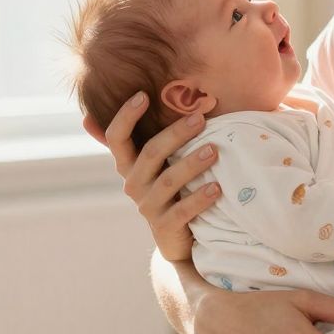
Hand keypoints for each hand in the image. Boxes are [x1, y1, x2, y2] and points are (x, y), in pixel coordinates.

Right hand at [82, 93, 220, 261]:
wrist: (178, 238)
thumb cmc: (171, 189)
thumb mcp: (158, 164)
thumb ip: (150, 137)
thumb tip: (119, 105)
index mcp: (129, 164)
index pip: (116, 137)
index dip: (126, 116)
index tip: (143, 94)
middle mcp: (133, 183)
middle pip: (151, 153)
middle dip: (175, 134)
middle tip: (200, 118)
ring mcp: (148, 206)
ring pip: (168, 180)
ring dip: (192, 164)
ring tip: (214, 151)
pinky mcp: (165, 226)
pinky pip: (182, 211)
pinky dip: (200, 198)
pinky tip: (217, 188)